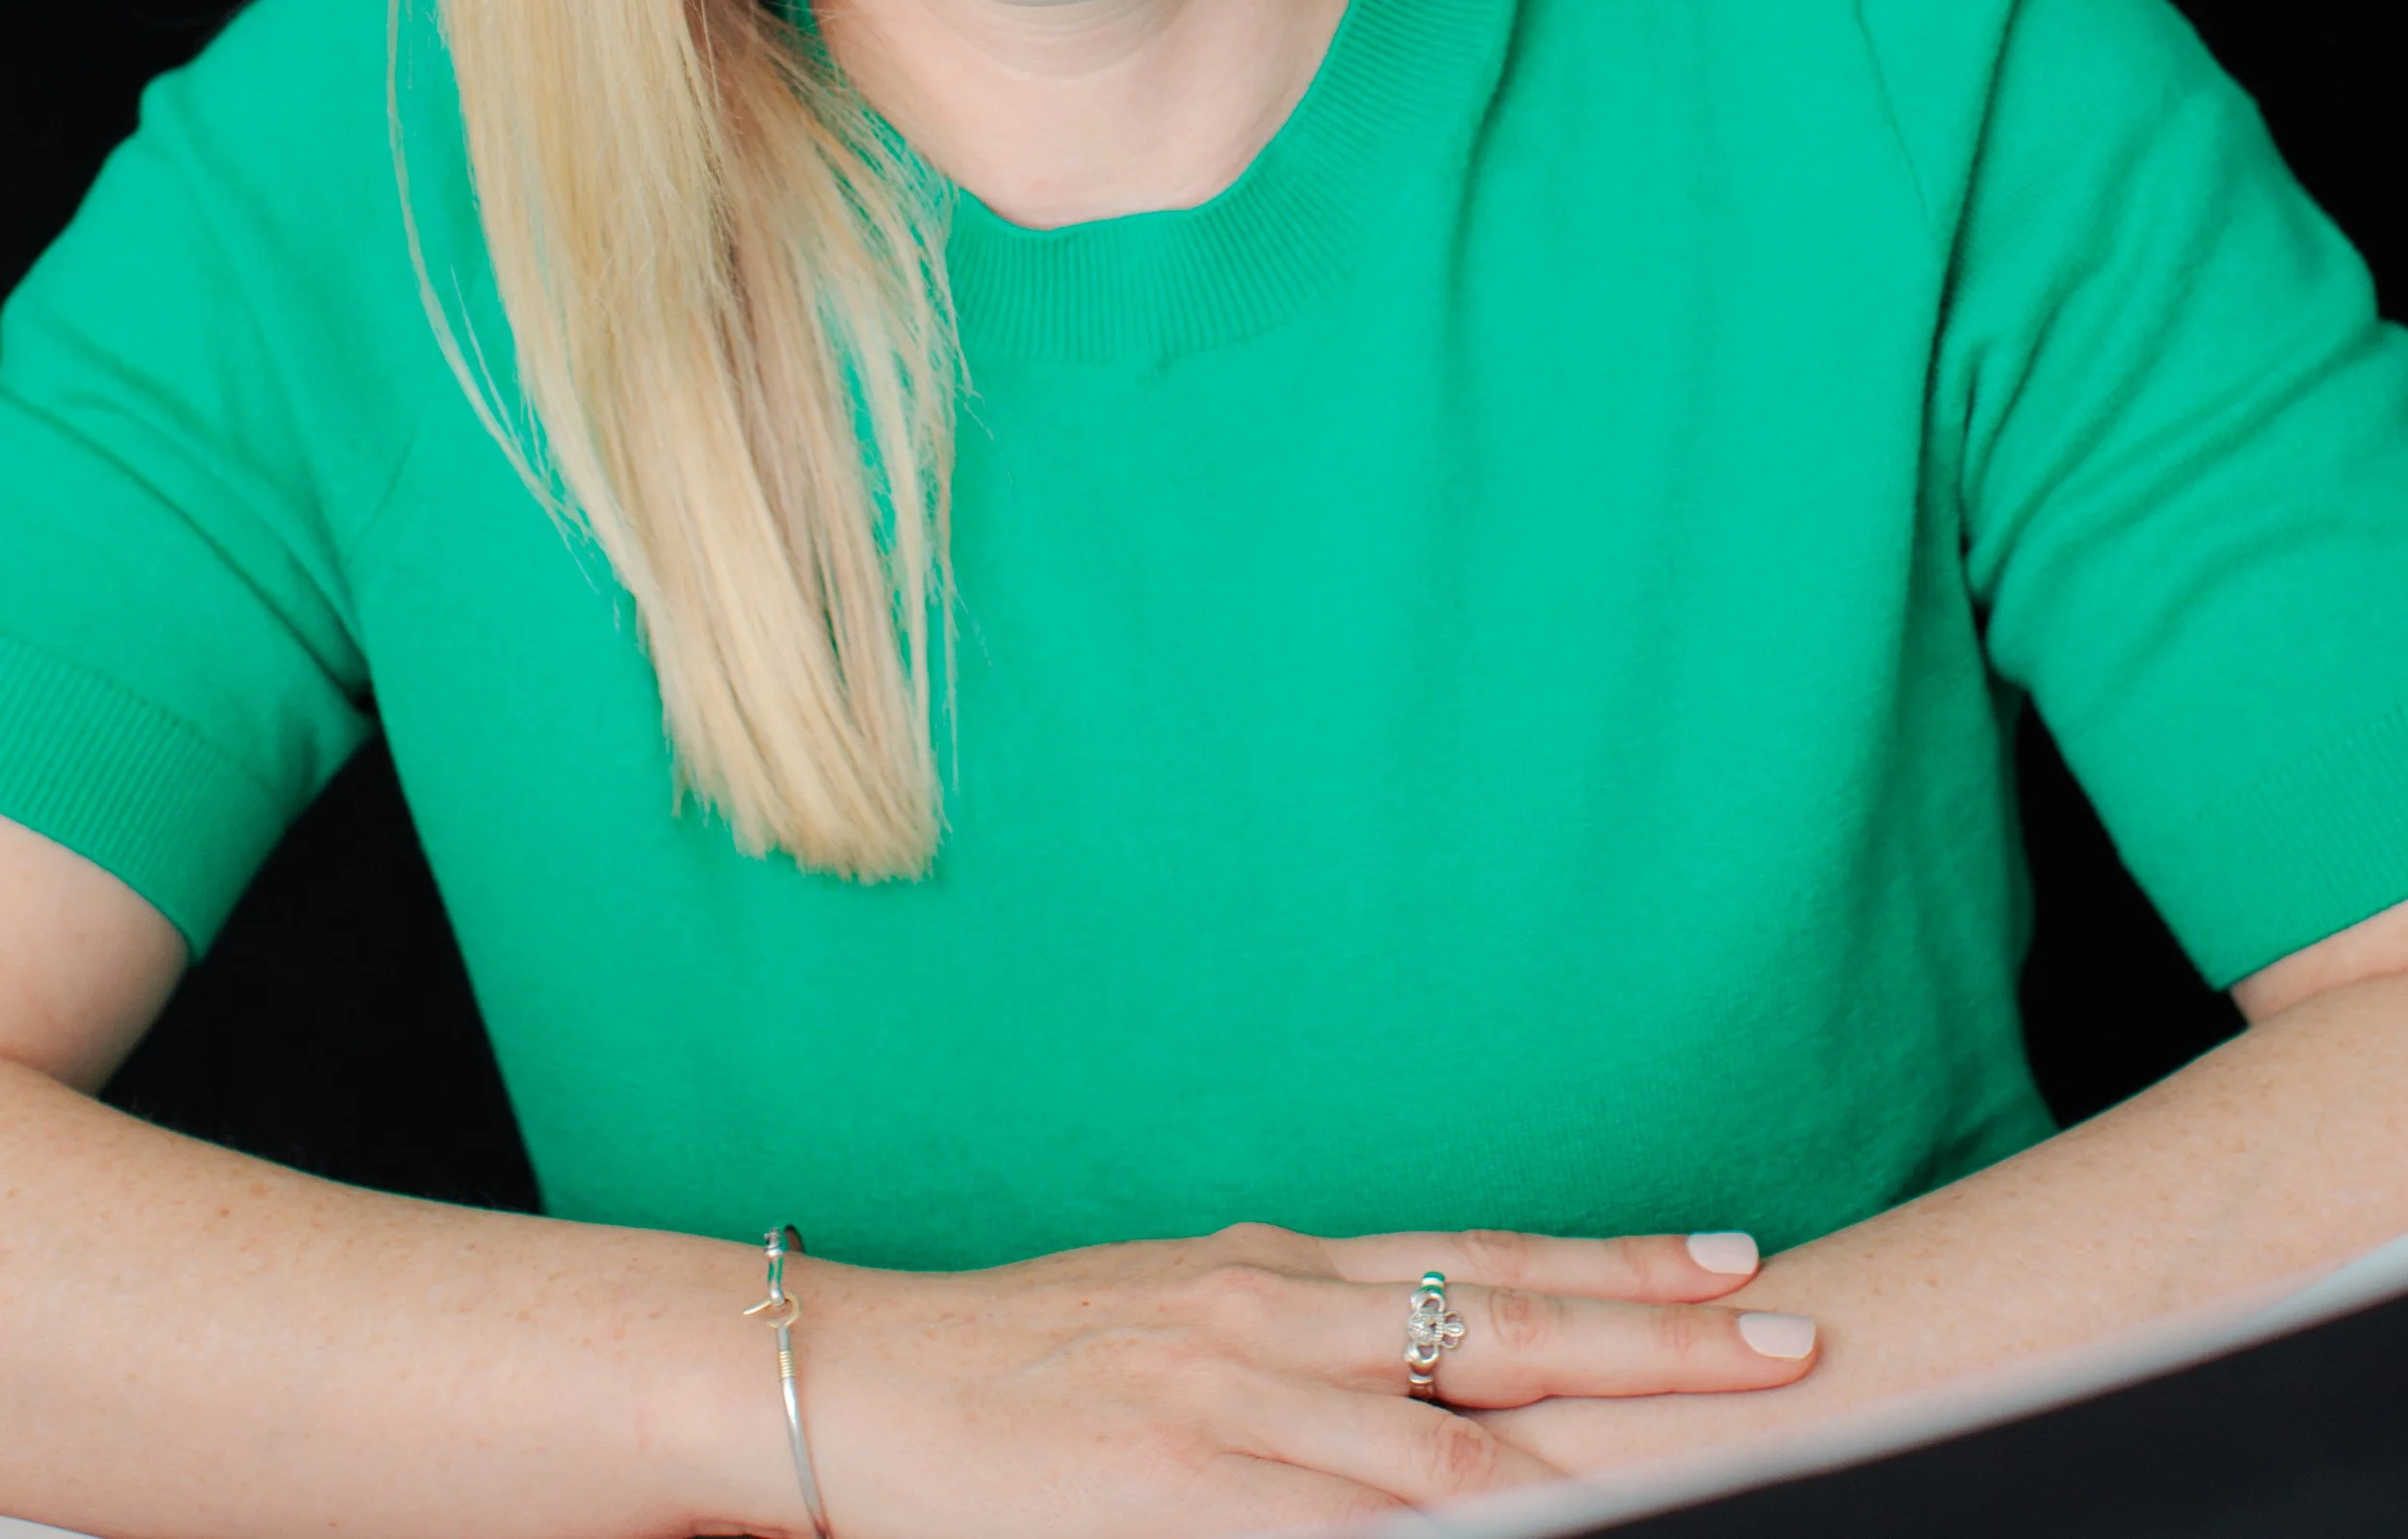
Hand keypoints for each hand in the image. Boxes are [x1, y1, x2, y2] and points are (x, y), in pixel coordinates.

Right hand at [761, 1219, 1818, 1535]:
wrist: (863, 1382)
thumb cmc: (1017, 1363)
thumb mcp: (1172, 1321)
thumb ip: (1295, 1345)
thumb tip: (1414, 1369)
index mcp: (1279, 1274)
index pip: (1487, 1263)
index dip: (1616, 1269)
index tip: (1728, 1262)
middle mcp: (1280, 1315)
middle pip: (1509, 1322)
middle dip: (1659, 1336)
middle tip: (1786, 1328)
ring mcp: (1240, 1400)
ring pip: (1458, 1430)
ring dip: (1597, 1444)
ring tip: (1716, 1442)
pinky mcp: (1192, 1487)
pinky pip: (1353, 1518)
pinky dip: (1453, 1525)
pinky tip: (1529, 1526)